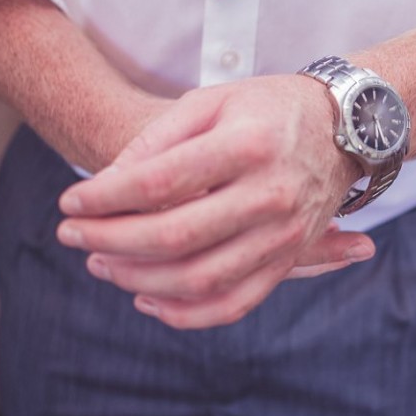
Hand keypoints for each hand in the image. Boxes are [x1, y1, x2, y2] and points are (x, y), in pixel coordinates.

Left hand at [56, 75, 375, 328]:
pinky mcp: (288, 258)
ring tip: (100, 264)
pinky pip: (234, 304)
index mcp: (248, 146)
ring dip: (138, 279)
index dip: (104, 197)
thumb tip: (108, 184)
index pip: (160, 181)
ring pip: (200, 278)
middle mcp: (271, 195)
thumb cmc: (271, 108)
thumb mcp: (214, 101)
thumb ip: (159, 139)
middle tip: (71, 236)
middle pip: (175, 236)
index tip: (70, 202)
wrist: (344, 130)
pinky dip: (186, 314)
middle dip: (109, 240)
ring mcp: (284, 234)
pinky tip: (147, 301)